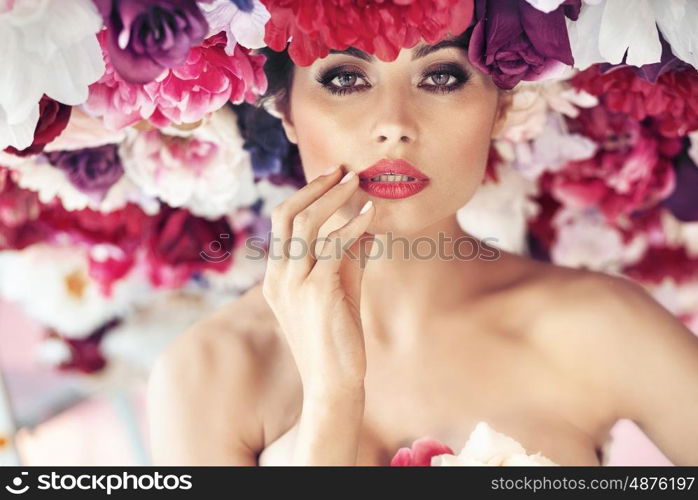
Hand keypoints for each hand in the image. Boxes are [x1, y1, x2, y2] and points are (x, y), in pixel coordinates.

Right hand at [262, 166, 375, 396]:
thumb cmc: (337, 336)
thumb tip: (364, 220)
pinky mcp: (317, 292)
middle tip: (344, 170)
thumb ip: (347, 254)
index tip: (333, 177)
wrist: (334, 382)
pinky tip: (371, 216)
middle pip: (287, 215)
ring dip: (334, 198)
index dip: (307, 194)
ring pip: (307, 225)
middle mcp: (279, 277)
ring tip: (358, 182)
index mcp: (277, 276)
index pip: (283, 222)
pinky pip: (333, 247)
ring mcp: (294, 285)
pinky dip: (352, 226)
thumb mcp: (340, 286)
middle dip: (316, 187)